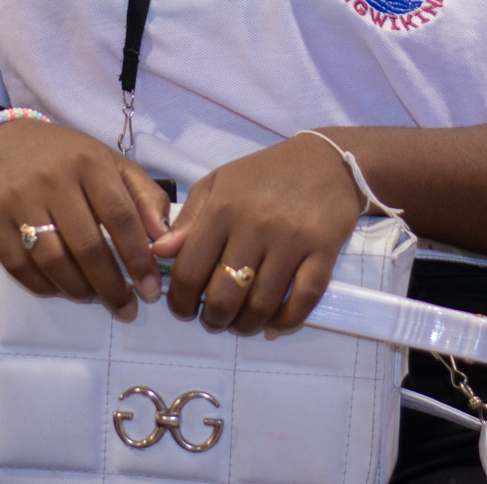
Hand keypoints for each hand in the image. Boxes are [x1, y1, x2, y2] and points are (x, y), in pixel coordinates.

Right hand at [0, 119, 170, 320]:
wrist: (6, 142)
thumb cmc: (70, 158)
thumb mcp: (113, 165)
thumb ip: (145, 198)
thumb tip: (165, 240)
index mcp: (90, 162)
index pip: (120, 217)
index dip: (138, 258)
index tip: (151, 289)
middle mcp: (53, 179)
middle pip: (87, 246)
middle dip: (111, 286)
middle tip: (126, 307)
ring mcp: (19, 199)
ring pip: (53, 261)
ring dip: (79, 290)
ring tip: (96, 297)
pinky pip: (19, 267)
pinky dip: (45, 286)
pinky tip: (62, 288)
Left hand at [151, 133, 364, 335]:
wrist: (326, 161)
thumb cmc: (265, 173)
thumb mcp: (217, 184)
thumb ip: (188, 220)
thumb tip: (161, 253)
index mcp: (223, 209)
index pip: (190, 270)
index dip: (180, 301)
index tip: (183, 310)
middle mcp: (255, 226)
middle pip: (225, 296)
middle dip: (213, 320)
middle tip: (214, 320)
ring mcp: (292, 241)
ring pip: (262, 305)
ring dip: (246, 326)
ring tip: (240, 324)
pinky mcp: (323, 252)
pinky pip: (302, 301)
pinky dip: (285, 322)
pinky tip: (273, 325)